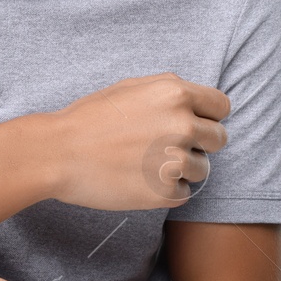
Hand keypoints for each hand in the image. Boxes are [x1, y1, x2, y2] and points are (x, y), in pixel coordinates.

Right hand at [48, 72, 230, 210]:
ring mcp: (175, 161)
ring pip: (203, 169)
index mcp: (176, 94)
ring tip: (147, 164)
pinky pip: (184, 194)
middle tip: (168, 147)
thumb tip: (198, 103)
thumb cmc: (90, 117)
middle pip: (219, 139)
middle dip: (199, 143)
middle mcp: (182, 125)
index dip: (208, 116)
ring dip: (182, 169)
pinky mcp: (164, 192)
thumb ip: (170, 91)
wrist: (58, 152)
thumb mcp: (132, 87)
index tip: (195, 124)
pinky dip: (166, 191)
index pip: (222, 106)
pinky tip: (139, 180)